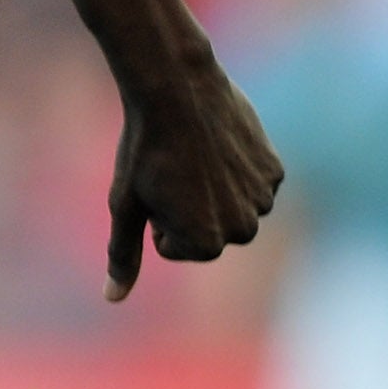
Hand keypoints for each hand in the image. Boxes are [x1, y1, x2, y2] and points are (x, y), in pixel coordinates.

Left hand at [105, 63, 283, 300]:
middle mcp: (244, 230)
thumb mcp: (125, 205)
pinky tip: (216, 143)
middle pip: (206, 232)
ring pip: (230, 207)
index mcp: (205, 245)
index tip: (153, 187)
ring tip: (193, 156)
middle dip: (188, 209)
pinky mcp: (275, 170)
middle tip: (173, 170)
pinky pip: (250, 183)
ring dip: (212, 190)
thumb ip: (124, 255)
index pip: (174, 247)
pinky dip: (233, 169)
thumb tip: (112, 298)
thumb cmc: (142, 149)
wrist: (176, 90)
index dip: (156, 217)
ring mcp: (264, 199)